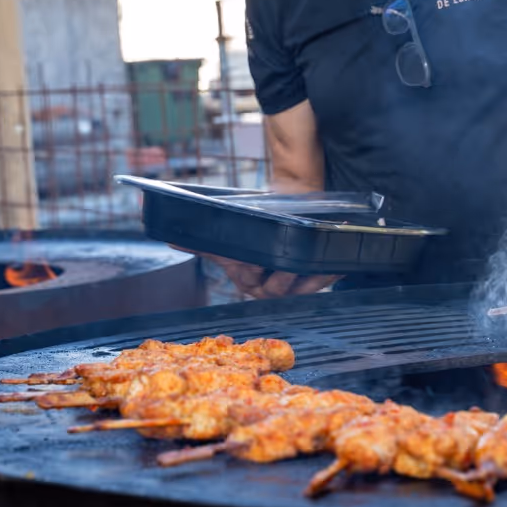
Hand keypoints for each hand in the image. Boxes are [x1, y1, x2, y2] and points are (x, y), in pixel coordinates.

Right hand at [171, 246, 341, 298]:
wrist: (281, 218)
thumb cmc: (254, 234)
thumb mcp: (229, 240)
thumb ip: (200, 244)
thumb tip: (168, 238)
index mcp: (249, 280)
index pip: (250, 278)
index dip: (254, 271)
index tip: (258, 263)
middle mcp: (271, 288)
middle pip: (277, 288)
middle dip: (284, 275)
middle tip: (290, 263)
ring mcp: (294, 286)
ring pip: (303, 287)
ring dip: (312, 277)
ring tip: (318, 265)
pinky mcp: (315, 278)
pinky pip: (323, 278)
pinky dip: (331, 272)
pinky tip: (338, 265)